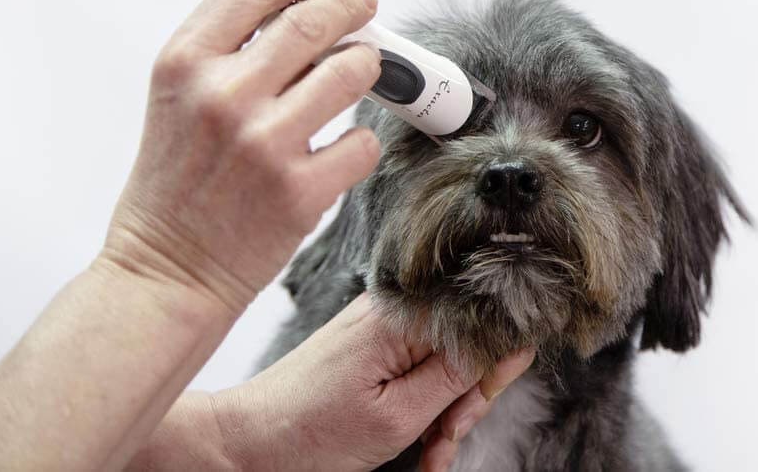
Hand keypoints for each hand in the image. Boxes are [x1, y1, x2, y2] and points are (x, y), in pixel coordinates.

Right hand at [102, 0, 382, 312]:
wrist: (166, 270)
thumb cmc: (175, 183)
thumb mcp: (174, 100)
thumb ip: (223, 52)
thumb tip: (297, 9)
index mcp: (185, 63)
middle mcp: (224, 95)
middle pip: (314, 20)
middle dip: (351, 4)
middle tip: (364, 3)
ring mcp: (265, 144)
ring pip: (351, 72)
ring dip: (368, 64)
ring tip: (365, 68)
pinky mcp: (300, 192)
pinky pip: (361, 143)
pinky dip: (361, 140)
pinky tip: (345, 144)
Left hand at [208, 293, 535, 471]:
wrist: (247, 441)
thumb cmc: (309, 432)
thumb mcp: (398, 416)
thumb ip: (459, 377)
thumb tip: (510, 344)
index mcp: (404, 314)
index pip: (487, 319)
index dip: (495, 368)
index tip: (473, 409)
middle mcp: (397, 307)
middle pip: (470, 342)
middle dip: (467, 398)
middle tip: (444, 439)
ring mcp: (385, 323)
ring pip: (449, 360)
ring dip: (446, 411)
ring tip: (426, 449)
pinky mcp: (376, 341)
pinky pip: (422, 366)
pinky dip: (425, 406)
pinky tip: (416, 440)